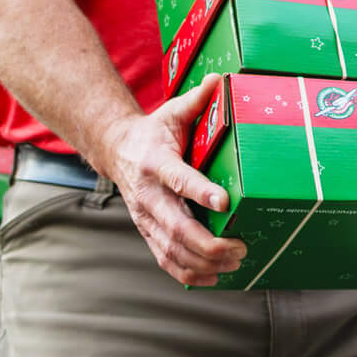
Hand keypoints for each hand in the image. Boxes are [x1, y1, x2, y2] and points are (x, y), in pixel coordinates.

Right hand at [100, 77, 248, 286]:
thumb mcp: (172, 112)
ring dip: (204, 260)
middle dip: (209, 242)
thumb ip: (196, 101)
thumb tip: (220, 80)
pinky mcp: (147, 231)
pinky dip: (188, 273)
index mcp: (156, 162)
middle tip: (240, 246)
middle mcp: (148, 194)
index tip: (225, 202)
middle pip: (176, 225)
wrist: (116, 151)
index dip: (200, 191)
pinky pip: (164, 258)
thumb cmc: (154, 132)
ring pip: (171, 248)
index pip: (179, 179)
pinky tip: (213, 276)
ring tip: (235, 261)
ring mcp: (145, 217)